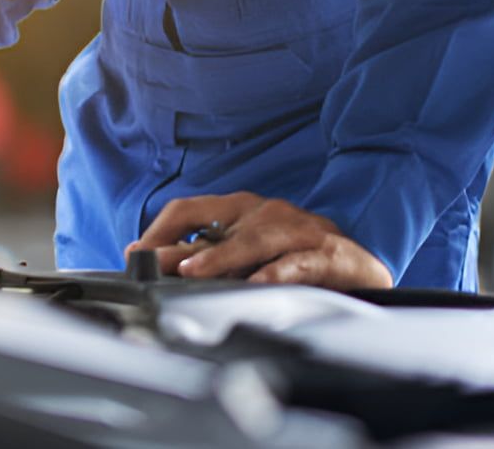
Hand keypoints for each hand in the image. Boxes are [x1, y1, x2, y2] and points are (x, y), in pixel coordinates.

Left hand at [125, 192, 393, 289]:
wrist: (359, 266)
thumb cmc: (295, 257)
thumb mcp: (246, 254)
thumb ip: (206, 256)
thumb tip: (156, 266)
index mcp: (241, 210)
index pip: (189, 210)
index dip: (159, 231)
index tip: (134, 254)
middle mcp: (264, 212)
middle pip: (215, 224)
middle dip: (180, 247)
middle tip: (152, 265)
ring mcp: (296, 230)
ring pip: (253, 239)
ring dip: (221, 256)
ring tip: (195, 271)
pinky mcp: (325, 254)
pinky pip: (297, 263)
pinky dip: (276, 272)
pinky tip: (257, 284)